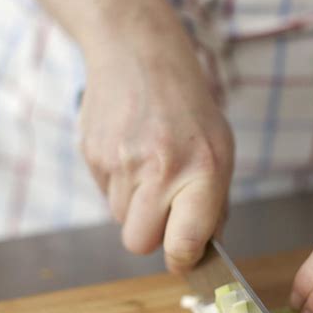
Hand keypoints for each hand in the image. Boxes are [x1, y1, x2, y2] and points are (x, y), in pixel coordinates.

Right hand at [79, 0, 233, 273]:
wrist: (137, 52)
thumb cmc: (187, 104)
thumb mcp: (220, 147)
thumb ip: (214, 201)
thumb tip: (203, 246)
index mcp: (202, 170)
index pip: (183, 243)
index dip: (182, 260)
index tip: (184, 259)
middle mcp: (160, 170)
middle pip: (139, 243)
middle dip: (151, 236)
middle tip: (163, 211)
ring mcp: (120, 162)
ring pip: (121, 219)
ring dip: (135, 206)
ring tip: (148, 167)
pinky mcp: (92, 155)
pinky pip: (105, 194)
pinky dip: (118, 184)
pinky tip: (130, 152)